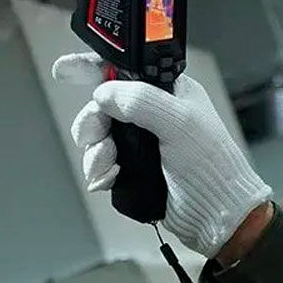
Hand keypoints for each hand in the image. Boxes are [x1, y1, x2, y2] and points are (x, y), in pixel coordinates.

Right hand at [53, 53, 272, 257]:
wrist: (216, 215)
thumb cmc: (212, 166)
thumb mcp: (179, 123)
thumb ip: (140, 101)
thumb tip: (104, 93)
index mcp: (170, 90)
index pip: (126, 67)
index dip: (94, 67)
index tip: (66, 71)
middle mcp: (154, 112)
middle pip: (103, 104)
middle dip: (93, 121)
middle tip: (93, 135)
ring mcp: (143, 141)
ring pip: (100, 136)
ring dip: (96, 151)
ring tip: (107, 164)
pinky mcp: (135, 167)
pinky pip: (103, 162)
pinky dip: (100, 171)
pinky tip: (110, 178)